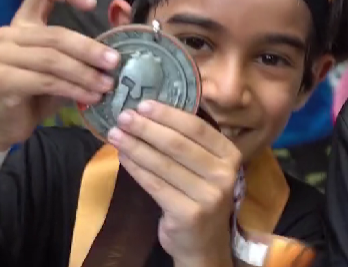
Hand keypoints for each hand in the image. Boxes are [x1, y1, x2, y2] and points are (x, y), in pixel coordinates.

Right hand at [0, 0, 118, 150]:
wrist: (7, 123)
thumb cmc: (40, 90)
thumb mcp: (70, 63)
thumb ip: (92, 40)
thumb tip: (123, 7)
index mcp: (26, 21)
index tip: (93, 4)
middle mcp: (10, 34)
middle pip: (57, 35)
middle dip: (90, 49)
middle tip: (115, 63)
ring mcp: (2, 56)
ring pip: (53, 60)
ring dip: (85, 74)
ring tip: (107, 86)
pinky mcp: (3, 80)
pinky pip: (46, 81)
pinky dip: (74, 90)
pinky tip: (91, 98)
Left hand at [108, 101, 241, 265]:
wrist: (204, 243)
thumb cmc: (201, 197)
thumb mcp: (207, 168)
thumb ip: (191, 144)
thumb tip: (153, 112)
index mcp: (231, 156)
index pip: (198, 128)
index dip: (168, 115)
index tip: (143, 104)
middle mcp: (224, 175)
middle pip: (179, 144)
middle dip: (147, 128)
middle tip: (123, 116)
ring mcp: (208, 196)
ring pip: (164, 164)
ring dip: (136, 146)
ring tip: (115, 134)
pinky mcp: (188, 214)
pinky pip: (155, 185)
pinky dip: (136, 168)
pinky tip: (123, 157)